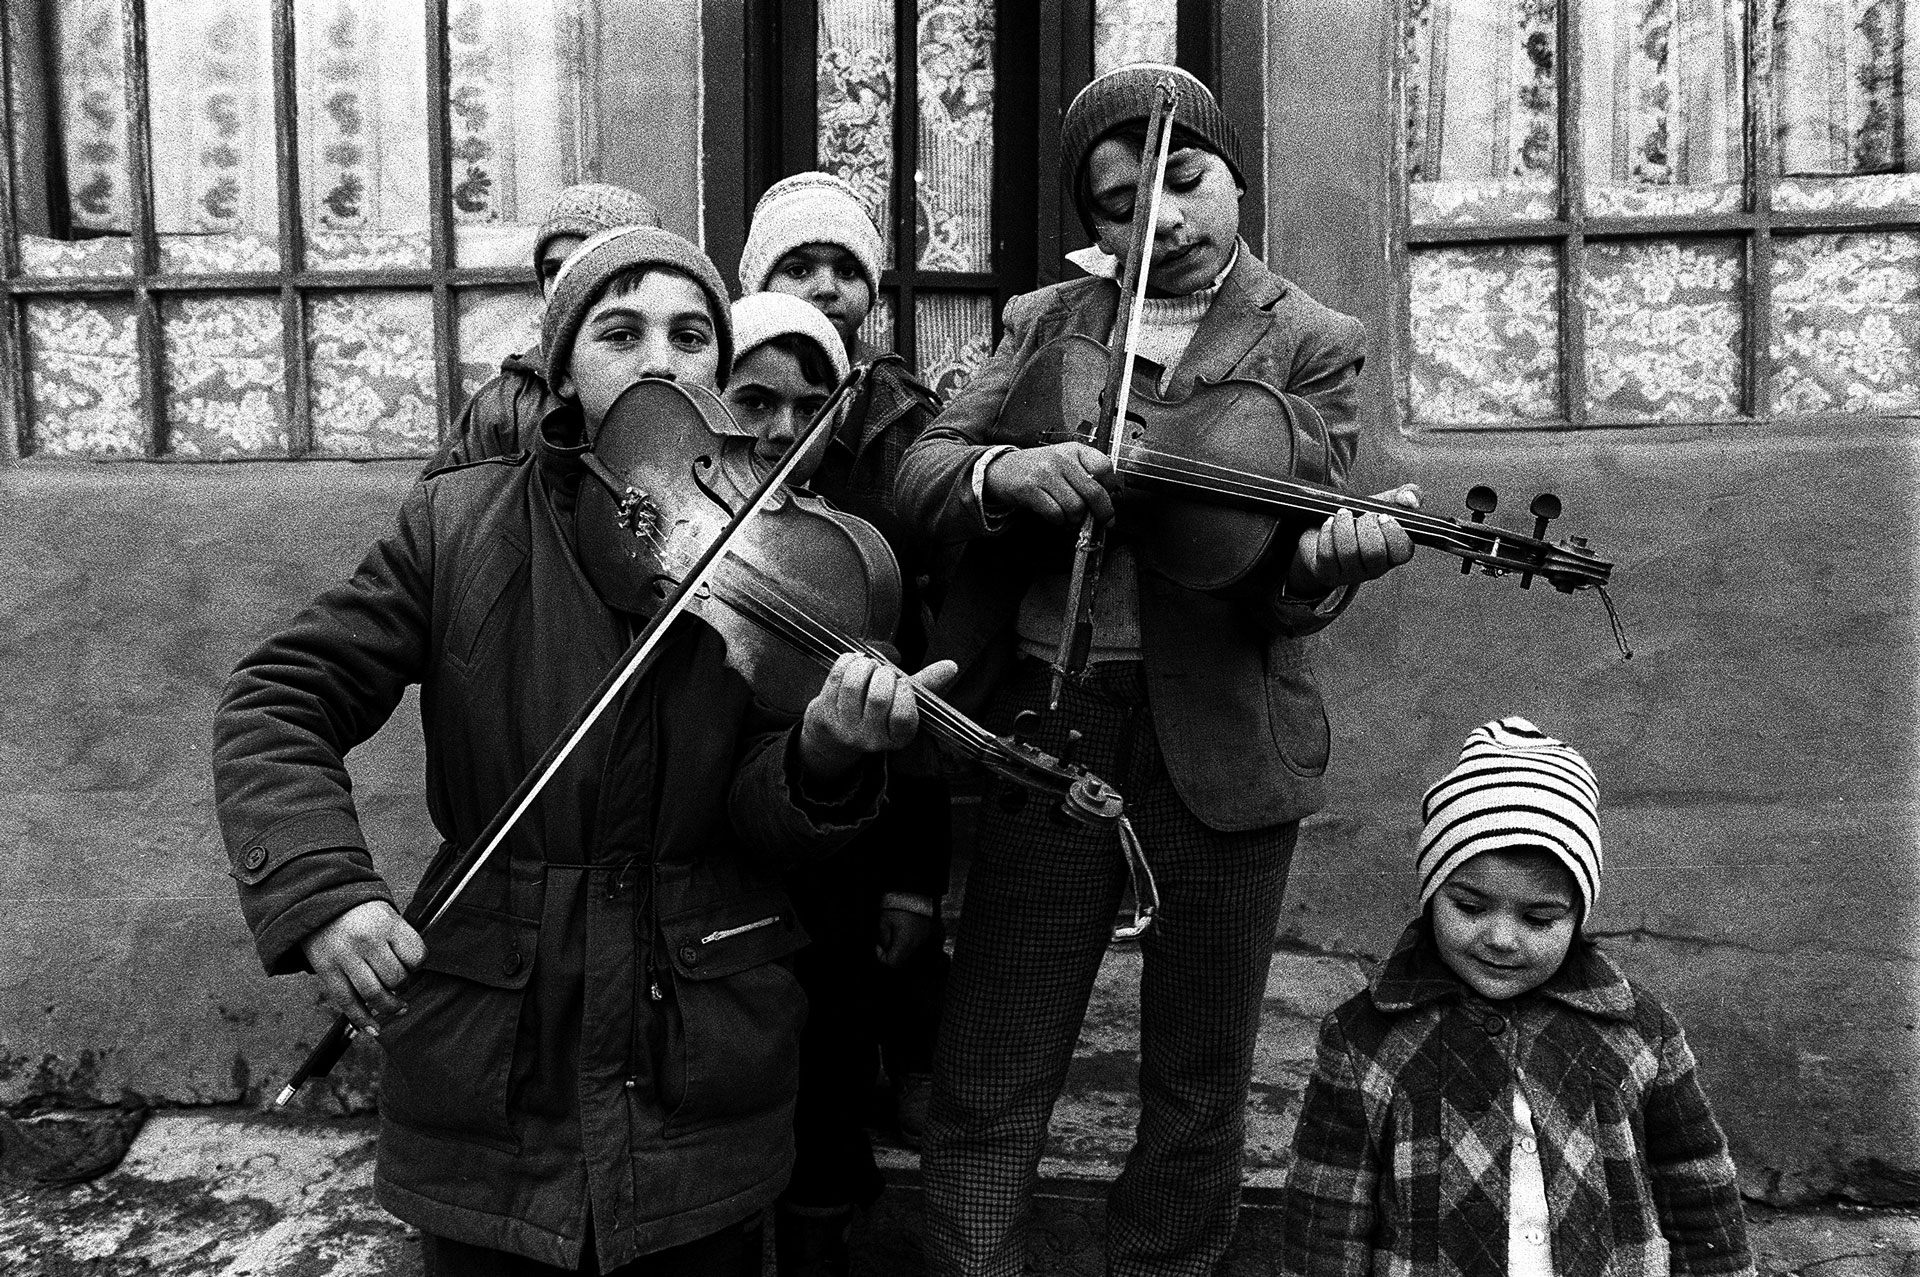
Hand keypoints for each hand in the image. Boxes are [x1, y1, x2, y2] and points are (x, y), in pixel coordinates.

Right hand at [299, 900, 425, 1036]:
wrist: (319, 901)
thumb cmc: (362, 913)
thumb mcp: (387, 916)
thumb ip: (401, 942)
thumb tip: (415, 977)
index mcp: (388, 923)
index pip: (416, 956)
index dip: (418, 967)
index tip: (413, 967)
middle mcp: (367, 940)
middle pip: (396, 978)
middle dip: (402, 986)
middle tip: (400, 983)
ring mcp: (345, 956)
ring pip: (374, 994)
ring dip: (388, 1007)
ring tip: (397, 1008)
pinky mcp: (326, 970)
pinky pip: (347, 1002)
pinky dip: (362, 1019)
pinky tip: (373, 1028)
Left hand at [799, 656, 961, 780]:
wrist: (834, 735)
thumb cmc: (876, 712)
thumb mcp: (904, 703)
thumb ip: (926, 684)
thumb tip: (952, 665)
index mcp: (897, 738)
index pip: (904, 716)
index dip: (904, 690)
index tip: (902, 681)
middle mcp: (871, 739)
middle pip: (879, 697)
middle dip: (884, 673)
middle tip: (883, 671)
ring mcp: (845, 728)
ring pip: (854, 685)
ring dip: (864, 665)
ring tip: (868, 665)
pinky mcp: (824, 714)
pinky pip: (836, 678)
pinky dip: (848, 661)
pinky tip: (854, 661)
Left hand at [875, 908, 935, 966]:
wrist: (914, 892)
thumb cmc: (896, 907)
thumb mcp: (884, 922)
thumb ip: (885, 939)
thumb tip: (886, 948)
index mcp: (905, 942)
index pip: (893, 963)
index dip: (882, 958)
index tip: (878, 946)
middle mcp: (916, 944)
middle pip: (903, 962)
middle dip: (891, 955)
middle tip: (884, 943)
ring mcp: (923, 939)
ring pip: (910, 955)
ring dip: (900, 951)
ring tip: (893, 937)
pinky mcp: (927, 934)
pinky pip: (916, 946)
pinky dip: (908, 945)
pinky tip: (902, 934)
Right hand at [983, 442, 1118, 524]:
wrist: (1002, 469)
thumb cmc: (1039, 469)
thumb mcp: (1065, 462)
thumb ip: (1086, 476)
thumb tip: (1109, 503)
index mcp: (1074, 449)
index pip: (1105, 468)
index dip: (1110, 488)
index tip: (1108, 498)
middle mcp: (1061, 458)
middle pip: (1094, 492)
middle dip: (1101, 513)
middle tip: (1102, 520)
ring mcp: (1045, 473)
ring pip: (1075, 507)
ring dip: (1075, 519)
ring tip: (1069, 516)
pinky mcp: (1030, 489)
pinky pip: (1056, 514)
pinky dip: (1059, 521)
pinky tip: (1055, 516)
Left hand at [1287, 483, 1420, 591]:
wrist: (1327, 528)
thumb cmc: (1362, 517)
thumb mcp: (1385, 504)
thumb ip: (1406, 496)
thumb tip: (1410, 500)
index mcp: (1393, 554)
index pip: (1403, 552)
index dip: (1394, 532)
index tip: (1383, 515)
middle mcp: (1374, 569)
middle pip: (1374, 553)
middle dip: (1367, 526)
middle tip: (1362, 515)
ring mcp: (1350, 574)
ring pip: (1349, 553)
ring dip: (1344, 526)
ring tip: (1343, 513)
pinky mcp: (1328, 573)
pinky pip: (1327, 555)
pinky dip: (1327, 533)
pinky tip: (1329, 523)